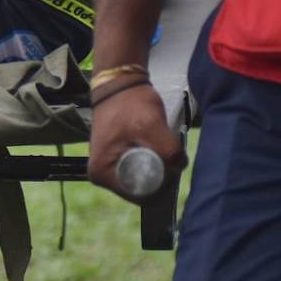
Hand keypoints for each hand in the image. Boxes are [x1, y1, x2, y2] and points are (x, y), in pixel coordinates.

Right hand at [87, 81, 186, 202]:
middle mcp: (101, 176)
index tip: (171, 163)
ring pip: (142, 179)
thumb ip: (169, 152)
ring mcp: (107, 169)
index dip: (161, 182)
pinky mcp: (115, 161)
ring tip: (160, 145)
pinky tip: (154, 145)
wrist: (119, 84)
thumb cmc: (131, 104)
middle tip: (168, 152)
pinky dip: (152, 160)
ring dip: (157, 166)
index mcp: (102, 173)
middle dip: (160, 174)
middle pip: (141, 189)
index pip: (140, 195)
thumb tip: (179, 168)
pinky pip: (139, 170)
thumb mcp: (152, 125)